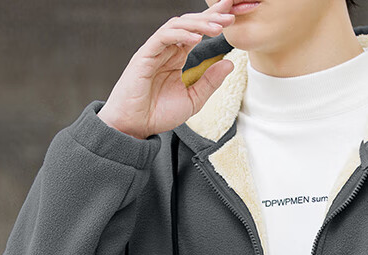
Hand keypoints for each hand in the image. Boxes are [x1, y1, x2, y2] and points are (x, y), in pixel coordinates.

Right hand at [97, 0, 236, 139]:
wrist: (135, 127)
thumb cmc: (158, 114)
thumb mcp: (193, 99)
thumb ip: (210, 82)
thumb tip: (230, 63)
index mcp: (176, 57)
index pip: (196, 32)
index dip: (213, 20)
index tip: (232, 14)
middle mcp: (166, 50)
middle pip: (189, 24)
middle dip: (210, 17)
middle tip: (231, 15)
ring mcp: (155, 51)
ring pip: (177, 26)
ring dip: (199, 24)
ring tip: (218, 27)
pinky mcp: (144, 55)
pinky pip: (163, 37)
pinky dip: (180, 35)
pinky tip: (197, 38)